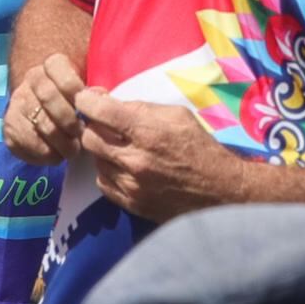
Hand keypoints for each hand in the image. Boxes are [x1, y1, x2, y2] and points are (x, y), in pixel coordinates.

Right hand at [3, 50, 86, 163]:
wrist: (46, 109)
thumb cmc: (75, 100)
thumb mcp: (86, 89)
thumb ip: (94, 92)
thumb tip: (99, 97)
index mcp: (51, 65)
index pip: (57, 66)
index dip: (73, 86)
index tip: (87, 104)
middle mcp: (31, 80)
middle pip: (49, 98)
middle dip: (69, 120)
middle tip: (80, 133)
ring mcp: (17, 104)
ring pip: (41, 124)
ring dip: (61, 142)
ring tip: (73, 149)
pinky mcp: (10, 129)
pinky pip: (29, 144)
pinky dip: (47, 154)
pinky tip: (57, 154)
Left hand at [71, 89, 234, 221]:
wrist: (219, 191)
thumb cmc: (200, 147)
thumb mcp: (177, 115)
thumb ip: (141, 108)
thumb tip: (108, 101)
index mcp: (147, 132)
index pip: (100, 112)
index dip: (86, 101)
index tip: (85, 99)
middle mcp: (134, 160)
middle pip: (89, 138)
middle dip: (93, 126)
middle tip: (103, 124)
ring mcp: (131, 185)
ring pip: (95, 161)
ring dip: (102, 150)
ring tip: (118, 147)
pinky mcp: (131, 204)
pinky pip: (103, 183)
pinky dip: (108, 171)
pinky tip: (122, 166)